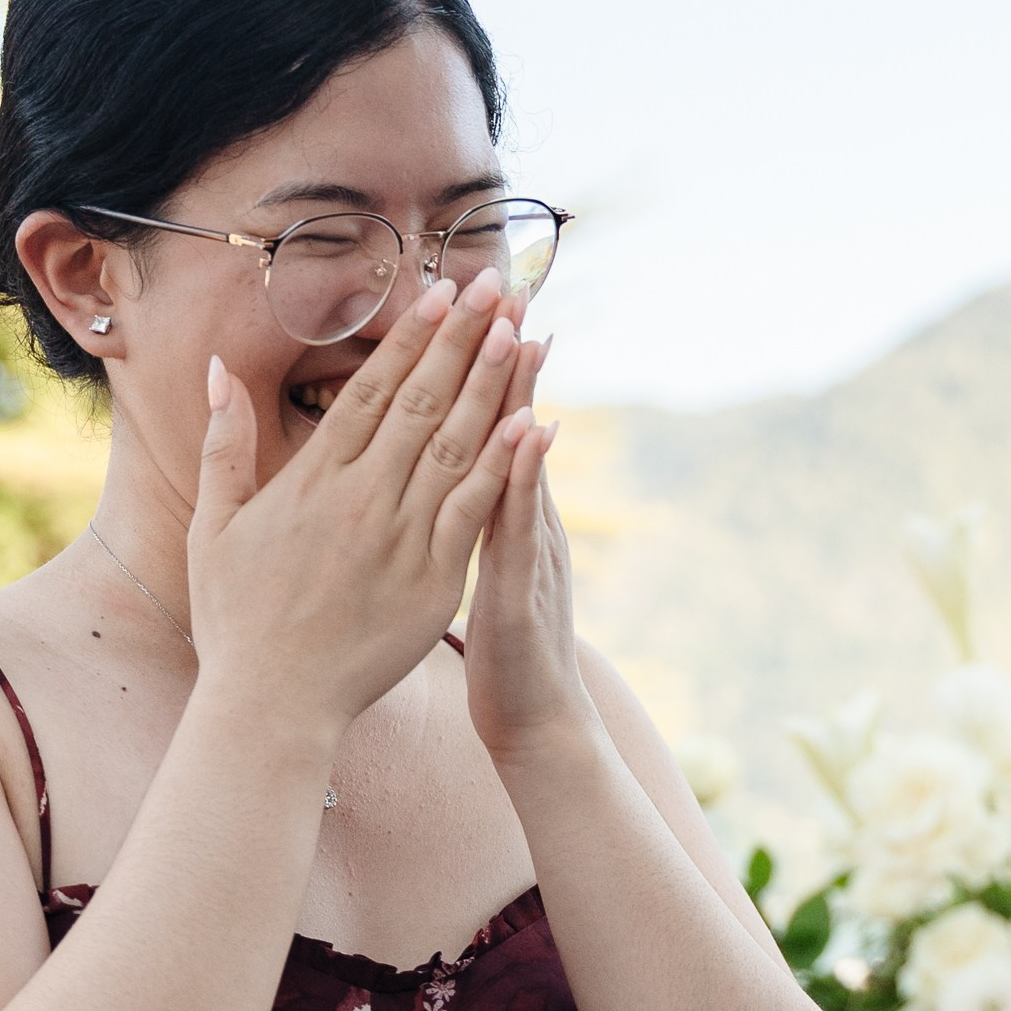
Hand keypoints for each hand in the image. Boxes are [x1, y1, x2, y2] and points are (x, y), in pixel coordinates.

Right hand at [186, 272, 530, 739]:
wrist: (271, 704)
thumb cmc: (235, 620)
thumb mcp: (213, 525)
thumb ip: (222, 444)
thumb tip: (219, 370)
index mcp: (312, 479)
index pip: (370, 389)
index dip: (410, 337)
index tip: (440, 292)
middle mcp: (360, 498)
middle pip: (421, 400)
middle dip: (462, 338)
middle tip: (495, 285)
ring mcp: (400, 538)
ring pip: (454, 444)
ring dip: (492, 384)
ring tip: (522, 332)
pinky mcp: (432, 581)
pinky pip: (474, 511)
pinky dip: (504, 465)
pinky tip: (534, 423)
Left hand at [460, 344, 594, 773]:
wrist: (537, 721)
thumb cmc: (506, 649)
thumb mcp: (487, 569)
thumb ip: (483, 513)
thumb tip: (473, 464)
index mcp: (499, 514)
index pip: (489, 426)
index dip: (483, 367)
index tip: (475, 304)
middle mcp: (524, 520)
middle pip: (511, 426)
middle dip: (507, 359)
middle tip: (507, 289)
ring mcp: (531, 550)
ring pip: (524, 462)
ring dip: (525, 398)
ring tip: (523, 336)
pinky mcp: (526, 589)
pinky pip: (523, 526)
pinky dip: (528, 478)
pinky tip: (531, 435)